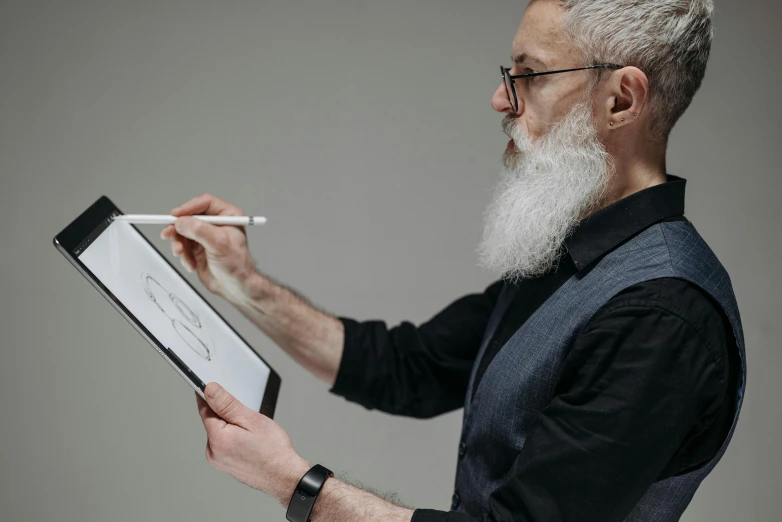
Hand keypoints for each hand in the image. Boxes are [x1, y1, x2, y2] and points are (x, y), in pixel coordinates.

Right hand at [162, 194, 257, 302]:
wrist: (235, 287)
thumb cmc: (237, 265)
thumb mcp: (219, 244)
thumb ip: (199, 231)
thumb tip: (181, 222)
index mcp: (228, 216)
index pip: (204, 203)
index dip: (188, 207)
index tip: (176, 215)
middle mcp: (216, 224)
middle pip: (189, 217)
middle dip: (179, 228)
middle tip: (169, 234)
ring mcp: (206, 236)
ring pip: (183, 231)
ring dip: (179, 244)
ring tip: (182, 254)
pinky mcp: (198, 248)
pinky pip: (182, 245)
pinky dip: (183, 255)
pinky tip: (191, 264)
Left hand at [196, 382, 310, 502]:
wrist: (284, 476)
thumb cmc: (273, 450)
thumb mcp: (252, 420)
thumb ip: (227, 404)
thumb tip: (209, 390)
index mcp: (217, 439)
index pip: (204, 409)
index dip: (209, 395)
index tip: (211, 385)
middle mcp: (213, 452)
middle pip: (212, 421)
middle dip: (226, 413)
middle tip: (247, 415)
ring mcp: (219, 461)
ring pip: (219, 432)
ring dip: (231, 426)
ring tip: (252, 432)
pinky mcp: (225, 465)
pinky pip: (224, 444)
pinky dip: (234, 437)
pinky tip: (250, 441)